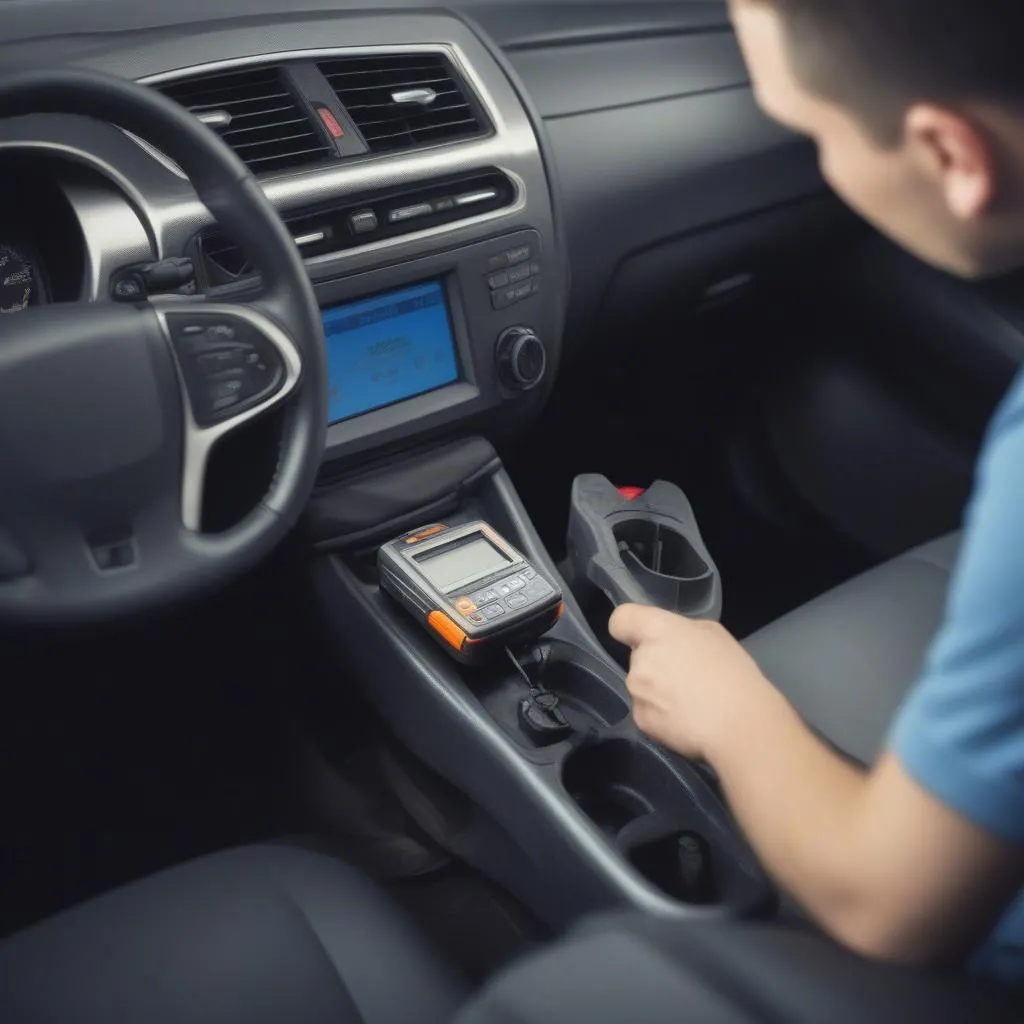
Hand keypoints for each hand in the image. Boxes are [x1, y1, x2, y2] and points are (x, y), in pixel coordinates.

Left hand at [608, 604, 788, 761]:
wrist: (740, 724)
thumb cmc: (733, 673)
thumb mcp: (714, 634)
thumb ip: (683, 632)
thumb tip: (671, 642)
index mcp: (656, 631)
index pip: (621, 620)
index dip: (630, 627)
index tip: (646, 638)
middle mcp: (639, 660)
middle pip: (637, 657)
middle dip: (656, 664)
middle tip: (687, 676)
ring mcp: (636, 692)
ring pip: (642, 686)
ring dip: (658, 691)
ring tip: (691, 702)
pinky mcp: (640, 720)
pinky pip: (647, 712)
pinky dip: (661, 716)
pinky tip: (687, 720)